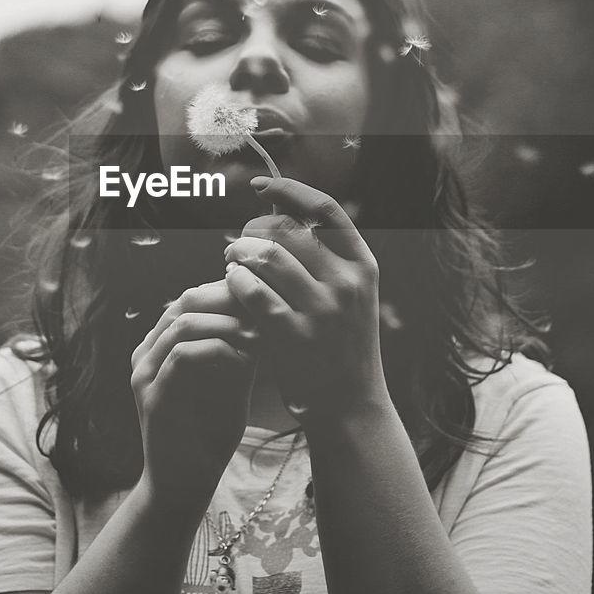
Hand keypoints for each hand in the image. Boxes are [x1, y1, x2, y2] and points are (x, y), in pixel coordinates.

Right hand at [130, 279, 258, 509]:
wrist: (183, 484)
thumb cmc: (209, 432)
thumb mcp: (230, 380)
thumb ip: (240, 347)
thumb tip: (266, 312)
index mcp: (161, 344)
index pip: (193, 298)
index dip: (229, 293)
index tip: (266, 300)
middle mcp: (146, 352)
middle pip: (186, 301)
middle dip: (229, 301)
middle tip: (265, 310)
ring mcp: (144, 372)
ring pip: (183, 323)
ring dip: (227, 324)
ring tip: (259, 334)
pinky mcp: (151, 396)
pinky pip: (183, 356)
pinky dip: (218, 350)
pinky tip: (244, 361)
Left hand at [223, 176, 390, 428]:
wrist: (350, 406)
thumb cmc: (340, 346)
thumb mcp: (351, 297)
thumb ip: (326, 258)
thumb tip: (282, 213)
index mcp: (362, 266)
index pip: (325, 209)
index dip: (289, 190)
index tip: (260, 186)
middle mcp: (346, 283)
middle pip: (288, 230)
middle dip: (253, 231)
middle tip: (238, 246)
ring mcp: (321, 310)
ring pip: (266, 257)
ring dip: (239, 254)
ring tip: (230, 263)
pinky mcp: (293, 336)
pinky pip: (253, 293)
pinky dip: (236, 284)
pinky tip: (232, 287)